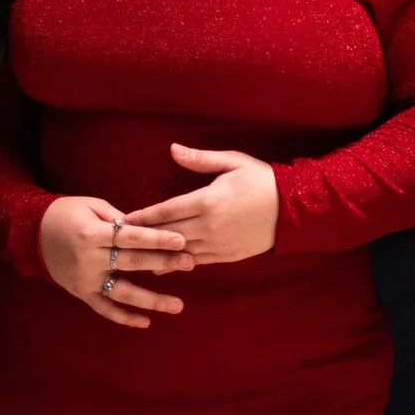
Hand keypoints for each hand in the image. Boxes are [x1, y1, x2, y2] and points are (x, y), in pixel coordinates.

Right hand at [38, 195, 193, 329]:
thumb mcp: (91, 205)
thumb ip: (117, 217)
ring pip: (123, 293)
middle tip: (191, 263)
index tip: (181, 240)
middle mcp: (90, 259)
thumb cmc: (65, 212)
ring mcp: (86, 279)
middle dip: (164, 262)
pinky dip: (124, 317)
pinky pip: (105, 309)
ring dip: (152, 300)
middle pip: (133, 263)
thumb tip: (145, 229)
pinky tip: (146, 322)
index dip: (157, 239)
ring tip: (177, 306)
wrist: (32, 233)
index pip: (131, 237)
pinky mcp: (81, 293)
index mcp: (93, 233)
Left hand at [122, 144, 278, 264]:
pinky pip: (197, 261)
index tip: (123, 219)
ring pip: (180, 251)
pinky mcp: (227, 255)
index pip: (167, 210)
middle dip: (144, 237)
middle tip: (120, 240)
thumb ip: (200, 159)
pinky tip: (164, 265)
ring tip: (135, 256)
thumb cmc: (261, 180)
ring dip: (157, 253)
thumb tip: (173, 149)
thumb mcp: (232, 162)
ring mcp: (218, 244)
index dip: (143, 216)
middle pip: (168, 234)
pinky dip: (179, 262)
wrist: (293, 209)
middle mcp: (209, 226)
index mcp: (208, 200)